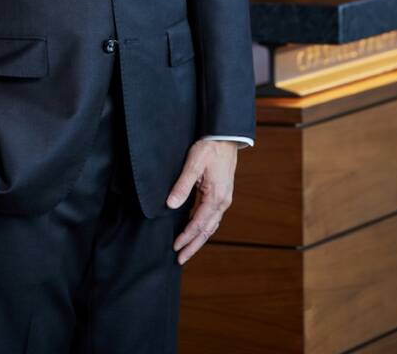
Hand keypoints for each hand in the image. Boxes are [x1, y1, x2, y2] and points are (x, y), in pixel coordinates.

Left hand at [167, 138, 238, 264]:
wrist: (226, 136)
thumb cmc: (210, 148)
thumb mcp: (193, 164)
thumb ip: (182, 186)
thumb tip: (170, 205)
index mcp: (216, 197)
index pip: (198, 224)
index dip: (186, 237)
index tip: (175, 248)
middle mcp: (223, 202)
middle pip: (207, 230)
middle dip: (193, 246)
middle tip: (180, 259)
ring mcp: (224, 199)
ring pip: (211, 225)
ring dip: (199, 239)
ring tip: (187, 250)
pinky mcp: (223, 194)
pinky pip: (213, 217)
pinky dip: (205, 228)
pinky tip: (197, 231)